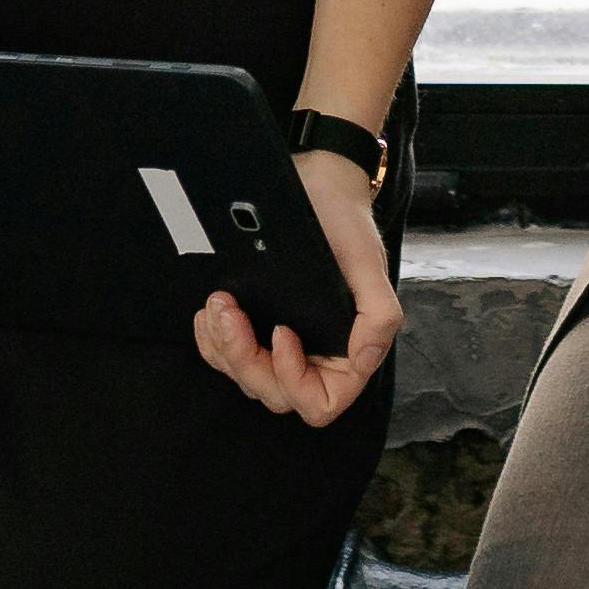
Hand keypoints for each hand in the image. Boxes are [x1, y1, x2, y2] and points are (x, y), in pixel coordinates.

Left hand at [195, 152, 401, 424]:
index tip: (283, 331)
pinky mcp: (253, 326)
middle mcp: (313, 355)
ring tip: (218, 303)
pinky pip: (223, 355)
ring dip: (222, 346)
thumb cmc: (346, 222)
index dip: (294, 380)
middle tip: (229, 311)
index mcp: (346, 351)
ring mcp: (279, 343)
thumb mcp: (368, 264)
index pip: (320, 403)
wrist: (316, 185)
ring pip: (242, 377)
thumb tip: (364, 359)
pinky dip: (210, 339)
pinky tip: (210, 309)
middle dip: (244, 357)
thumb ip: (378, 316)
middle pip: (272, 394)